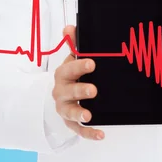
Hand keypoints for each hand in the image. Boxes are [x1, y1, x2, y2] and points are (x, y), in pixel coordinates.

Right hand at [51, 25, 104, 140]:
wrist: (62, 92)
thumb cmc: (71, 73)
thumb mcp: (73, 57)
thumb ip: (73, 42)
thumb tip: (69, 27)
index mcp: (63, 73)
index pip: (69, 68)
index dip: (79, 65)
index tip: (92, 63)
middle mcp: (61, 91)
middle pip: (68, 91)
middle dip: (80, 91)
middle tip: (93, 90)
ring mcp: (65, 108)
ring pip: (69, 112)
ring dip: (79, 114)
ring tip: (89, 116)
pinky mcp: (70, 122)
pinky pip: (77, 130)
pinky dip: (88, 133)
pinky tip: (100, 133)